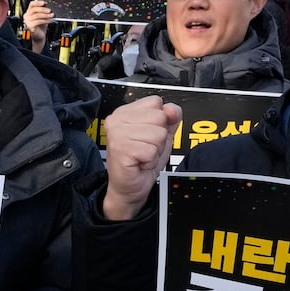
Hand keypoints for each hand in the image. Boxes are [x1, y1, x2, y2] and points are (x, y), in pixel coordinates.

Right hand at [23, 0, 54, 52]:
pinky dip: (45, 20)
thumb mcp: (43, 16)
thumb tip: (48, 6)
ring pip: (37, 15)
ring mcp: (27, 21)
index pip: (31, 4)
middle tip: (50, 10)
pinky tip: (50, 20)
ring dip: (46, 15)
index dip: (37, 2)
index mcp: (29, 11)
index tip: (44, 3)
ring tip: (51, 16)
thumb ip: (43, 11)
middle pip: (34, 9)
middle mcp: (27, 16)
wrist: (40, 35)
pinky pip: (38, 21)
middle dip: (43, 9)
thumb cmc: (41, 25)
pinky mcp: (30, 26)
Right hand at [102, 97, 181, 220]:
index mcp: (125, 112)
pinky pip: (151, 150)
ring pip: (158, 134)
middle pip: (159, 117)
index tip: (147, 137)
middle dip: (159, 138)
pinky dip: (150, 161)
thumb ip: (170, 118)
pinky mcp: (121, 148)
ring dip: (155, 151)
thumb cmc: (142, 161)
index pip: (156, 102)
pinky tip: (139, 163)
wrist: (129, 188)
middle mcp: (117, 119)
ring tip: (142, 156)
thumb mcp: (162, 135)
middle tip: (145, 149)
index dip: (160, 122)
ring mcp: (117, 133)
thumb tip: (172, 109)